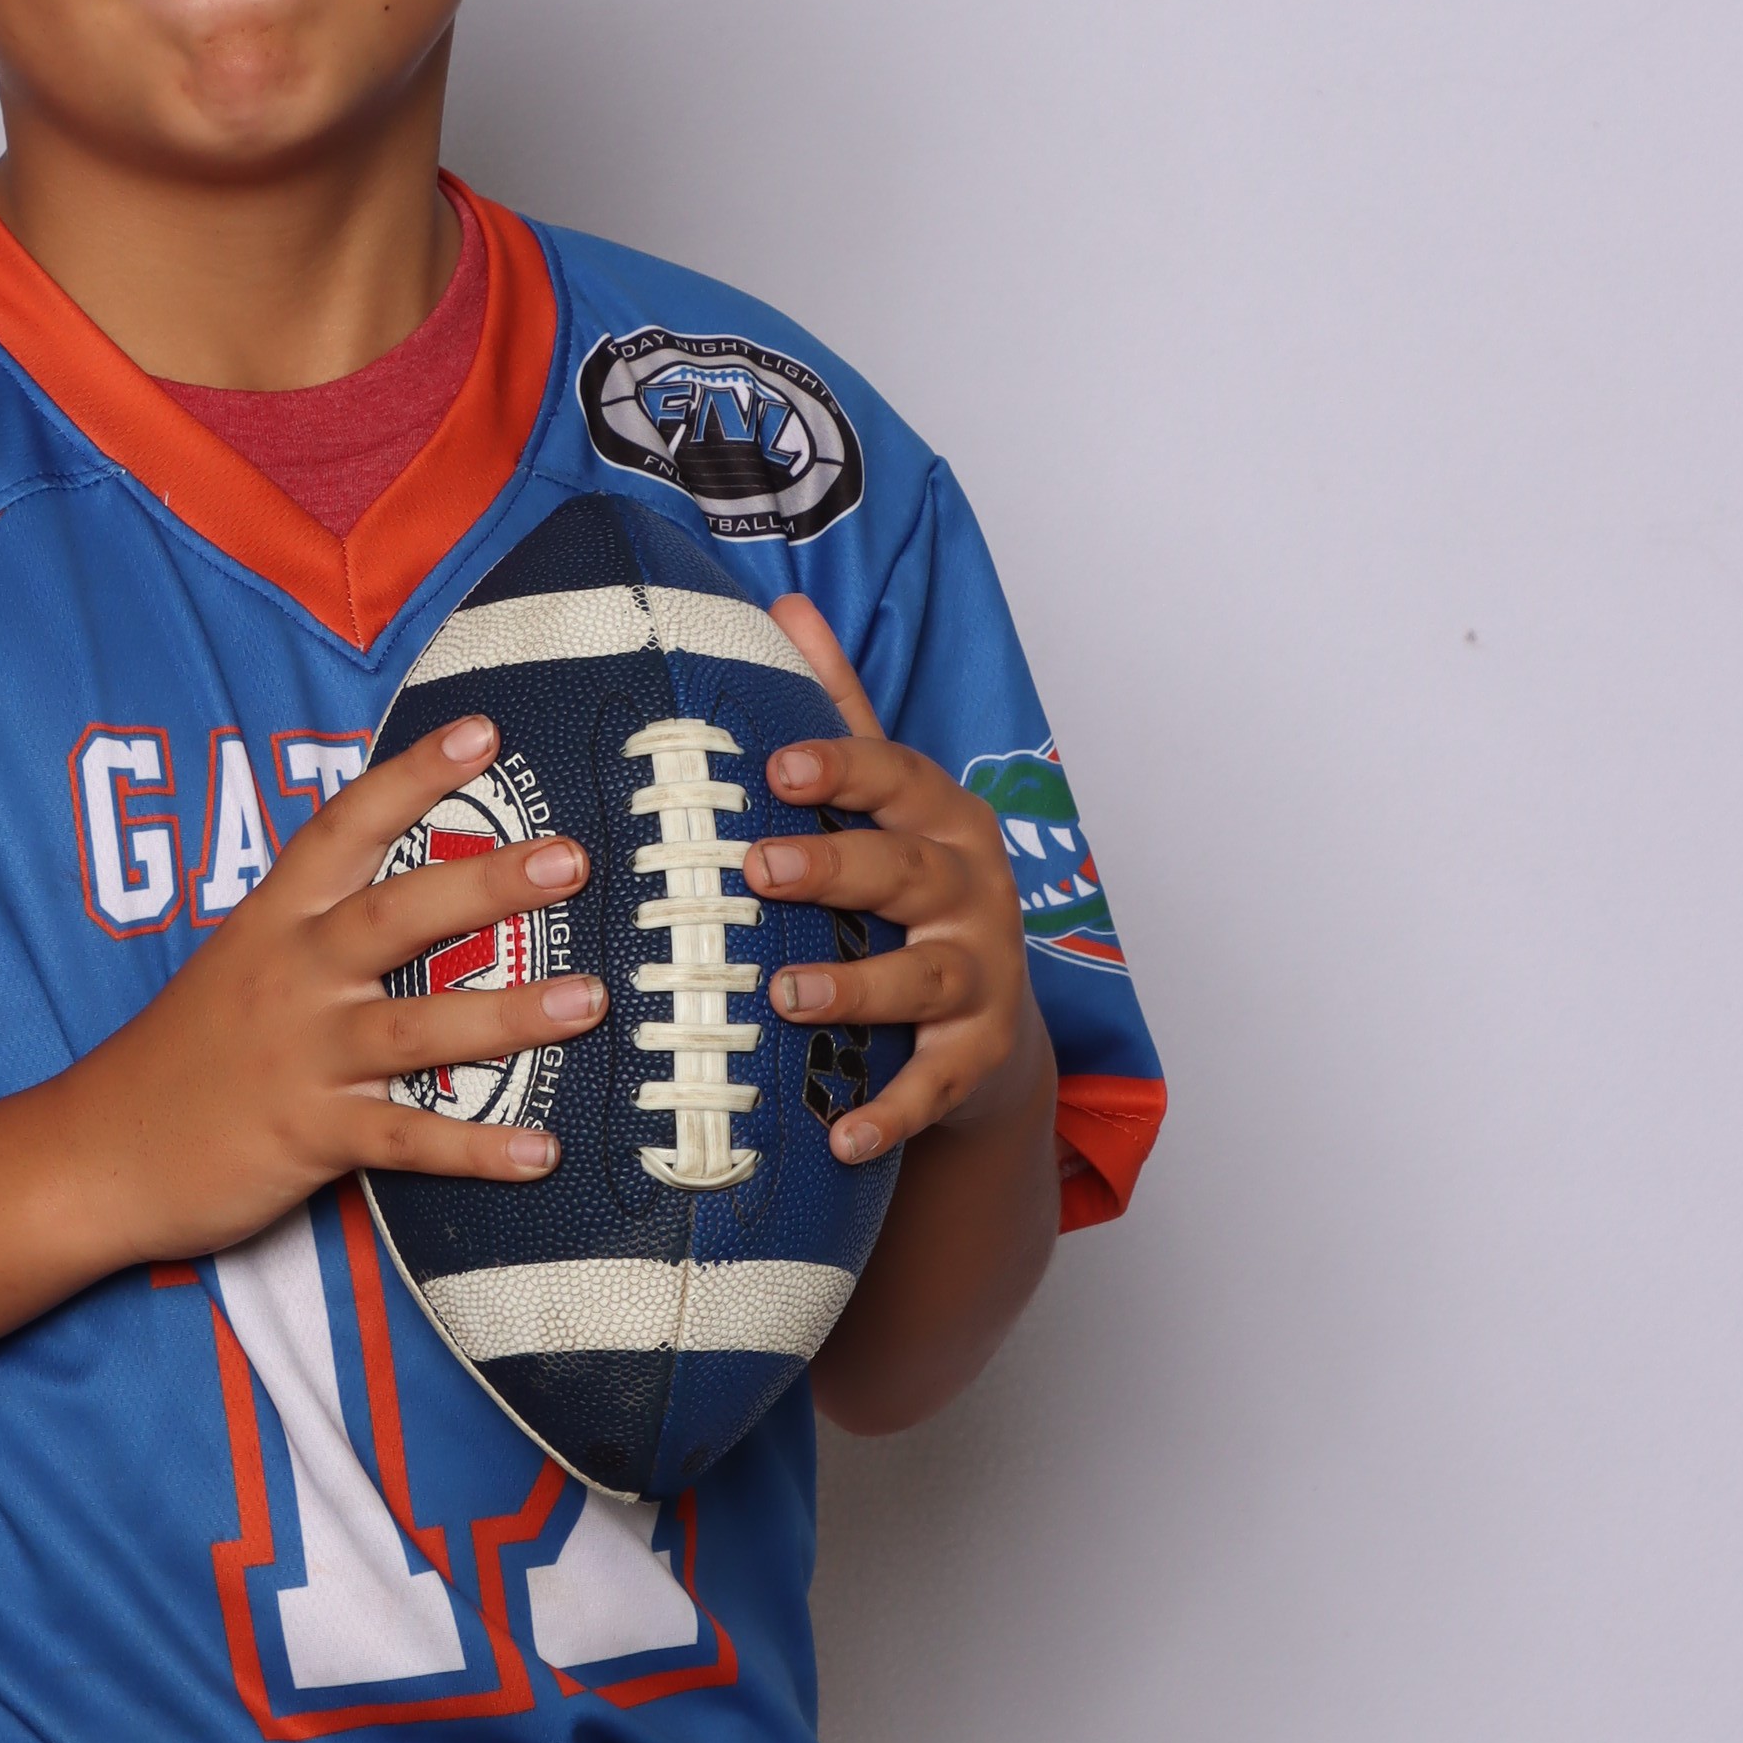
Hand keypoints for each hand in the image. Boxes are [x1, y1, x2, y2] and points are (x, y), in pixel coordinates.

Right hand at [47, 713, 601, 1265]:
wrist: (96, 1154)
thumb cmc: (183, 1055)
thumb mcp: (236, 966)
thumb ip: (313, 929)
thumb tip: (413, 897)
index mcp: (273, 923)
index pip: (344, 828)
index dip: (413, 777)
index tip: (482, 734)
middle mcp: (292, 978)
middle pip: (396, 915)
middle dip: (486, 883)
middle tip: (569, 859)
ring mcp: (302, 1057)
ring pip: (418, 1027)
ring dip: (509, 1015)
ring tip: (589, 1000)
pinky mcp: (310, 1136)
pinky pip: (408, 1142)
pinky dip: (477, 1150)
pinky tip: (541, 1152)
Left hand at [747, 601, 1055, 1167]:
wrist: (986, 1022)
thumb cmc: (906, 890)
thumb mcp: (882, 800)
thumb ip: (836, 710)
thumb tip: (789, 604)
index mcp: (940, 817)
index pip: (893, 776)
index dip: (837, 765)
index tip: (773, 764)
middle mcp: (971, 891)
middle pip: (907, 873)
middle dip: (835, 867)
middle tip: (756, 867)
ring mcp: (981, 978)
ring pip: (924, 981)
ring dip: (856, 987)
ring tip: (784, 993)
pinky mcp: (977, 1060)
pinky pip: (934, 1087)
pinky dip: (891, 1115)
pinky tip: (840, 1139)